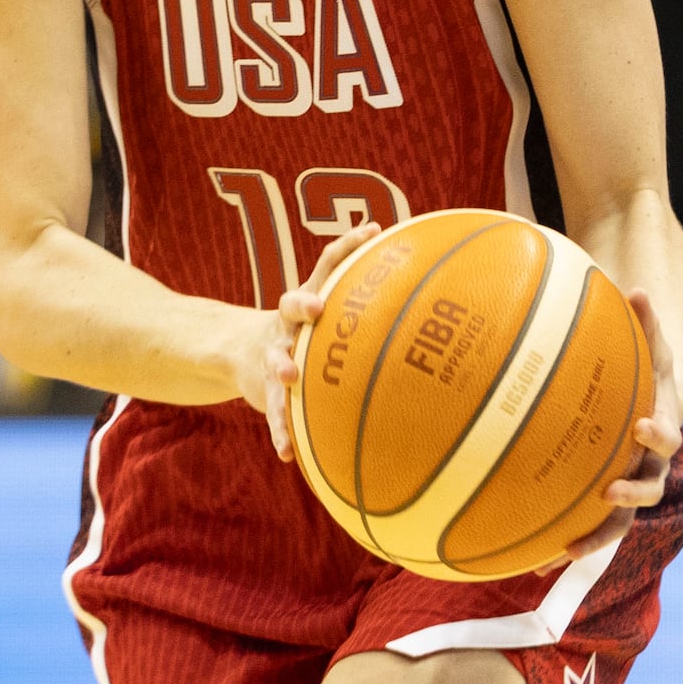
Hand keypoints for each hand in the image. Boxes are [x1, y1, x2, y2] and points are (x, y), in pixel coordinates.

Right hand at [232, 221, 380, 460]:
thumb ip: (372, 309)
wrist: (239, 351)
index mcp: (311, 299)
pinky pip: (274, 410)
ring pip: (276, 357)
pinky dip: (280, 430)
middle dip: (303, 304)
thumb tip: (442, 302)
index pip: (328, 263)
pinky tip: (287, 453)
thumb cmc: (306, 332)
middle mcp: (288, 322)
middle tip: (317, 308)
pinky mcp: (266, 387)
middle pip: (291, 303)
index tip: (373, 230)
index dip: (348, 245)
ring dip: (282, 365)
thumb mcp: (329, 313)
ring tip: (289, 376)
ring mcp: (274, 352)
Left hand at [561, 290, 682, 562]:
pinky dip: (561, 544)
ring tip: (565, 551)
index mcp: (661, 429)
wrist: (651, 407)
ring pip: (617, 523)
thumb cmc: (645, 370)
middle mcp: (649, 467)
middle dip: (631, 495)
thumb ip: (643, 322)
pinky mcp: (603, 506)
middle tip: (609, 491)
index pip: (667, 435)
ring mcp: (628, 490)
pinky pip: (585, 528)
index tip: (640, 426)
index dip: (658, 434)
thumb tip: (635, 286)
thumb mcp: (648, 346)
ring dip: (595, 537)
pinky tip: (529, 561)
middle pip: (649, 489)